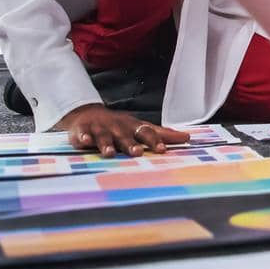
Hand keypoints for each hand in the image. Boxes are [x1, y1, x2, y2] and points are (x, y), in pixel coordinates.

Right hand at [56, 105, 189, 157]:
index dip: (154, 140)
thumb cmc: (120, 125)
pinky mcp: (82, 132)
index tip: (163, 150)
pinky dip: (83, 139)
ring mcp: (100, 129)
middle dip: (131, 144)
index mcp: (133, 127)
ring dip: (107, 145)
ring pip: (104, 137)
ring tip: (110, 153)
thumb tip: (187, 137)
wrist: (88, 114)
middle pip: (126, 136)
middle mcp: (118, 128)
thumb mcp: (140, 127)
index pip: (146, 132)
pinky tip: (84, 142)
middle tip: (137, 152)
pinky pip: (82, 136)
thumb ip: (162, 134)